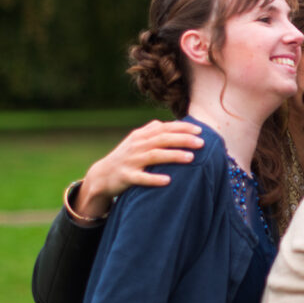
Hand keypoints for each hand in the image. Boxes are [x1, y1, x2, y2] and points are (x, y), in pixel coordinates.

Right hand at [76, 120, 203, 219]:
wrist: (102, 175)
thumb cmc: (125, 156)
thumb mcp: (136, 140)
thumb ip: (150, 130)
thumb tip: (167, 122)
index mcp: (141, 136)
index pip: (165, 128)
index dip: (182, 128)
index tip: (201, 130)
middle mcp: (137, 145)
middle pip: (162, 139)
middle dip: (182, 140)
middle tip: (201, 143)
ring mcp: (131, 160)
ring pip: (154, 156)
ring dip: (173, 156)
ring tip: (191, 158)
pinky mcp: (126, 176)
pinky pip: (141, 178)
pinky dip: (154, 179)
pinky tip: (168, 180)